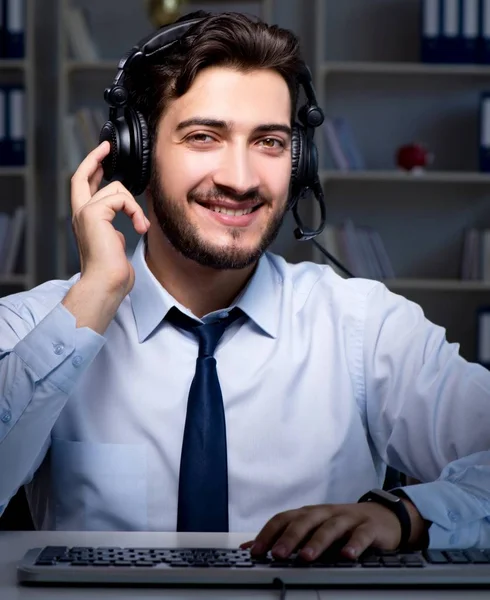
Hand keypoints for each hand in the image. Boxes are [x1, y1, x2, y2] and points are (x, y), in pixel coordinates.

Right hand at [70, 141, 149, 295]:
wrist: (106, 283)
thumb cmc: (112, 271)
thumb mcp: (115, 243)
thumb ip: (114, 230)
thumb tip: (124, 227)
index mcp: (85, 220)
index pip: (83, 188)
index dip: (91, 169)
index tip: (102, 156)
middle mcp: (80, 214)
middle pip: (81, 176)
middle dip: (94, 158)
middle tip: (107, 147)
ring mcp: (85, 212)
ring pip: (115, 188)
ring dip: (135, 206)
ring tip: (141, 225)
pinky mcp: (94, 213)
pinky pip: (121, 198)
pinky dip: (135, 210)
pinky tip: (140, 227)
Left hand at [240, 502, 407, 561]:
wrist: (383, 515)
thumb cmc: (342, 525)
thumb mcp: (314, 529)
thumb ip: (286, 538)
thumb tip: (250, 549)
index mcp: (309, 514)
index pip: (284, 518)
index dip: (269, 533)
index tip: (255, 551)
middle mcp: (326, 513)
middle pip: (305, 521)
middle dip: (289, 538)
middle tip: (277, 554)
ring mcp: (348, 518)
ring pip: (330, 527)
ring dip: (317, 542)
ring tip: (306, 557)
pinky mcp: (369, 527)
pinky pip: (361, 535)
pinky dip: (354, 545)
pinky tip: (348, 556)